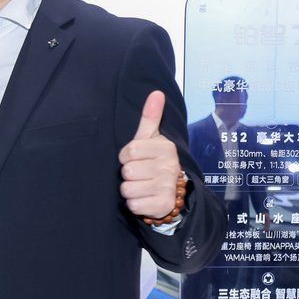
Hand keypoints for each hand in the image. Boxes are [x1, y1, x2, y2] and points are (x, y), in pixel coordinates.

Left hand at [119, 90, 180, 218]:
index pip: (128, 152)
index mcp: (165, 148)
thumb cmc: (154, 161)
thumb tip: (156, 93)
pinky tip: (144, 198)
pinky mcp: (163, 205)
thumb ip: (150, 117)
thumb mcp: (150, 139)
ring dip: (130, 190)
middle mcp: (169, 167)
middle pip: (127, 171)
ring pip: (128, 189)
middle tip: (140, 174)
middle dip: (128, 174)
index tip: (134, 159)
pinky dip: (135, 204)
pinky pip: (133, 205)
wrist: (172, 190)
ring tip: (142, 185)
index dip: (126, 157)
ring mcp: (167, 187)